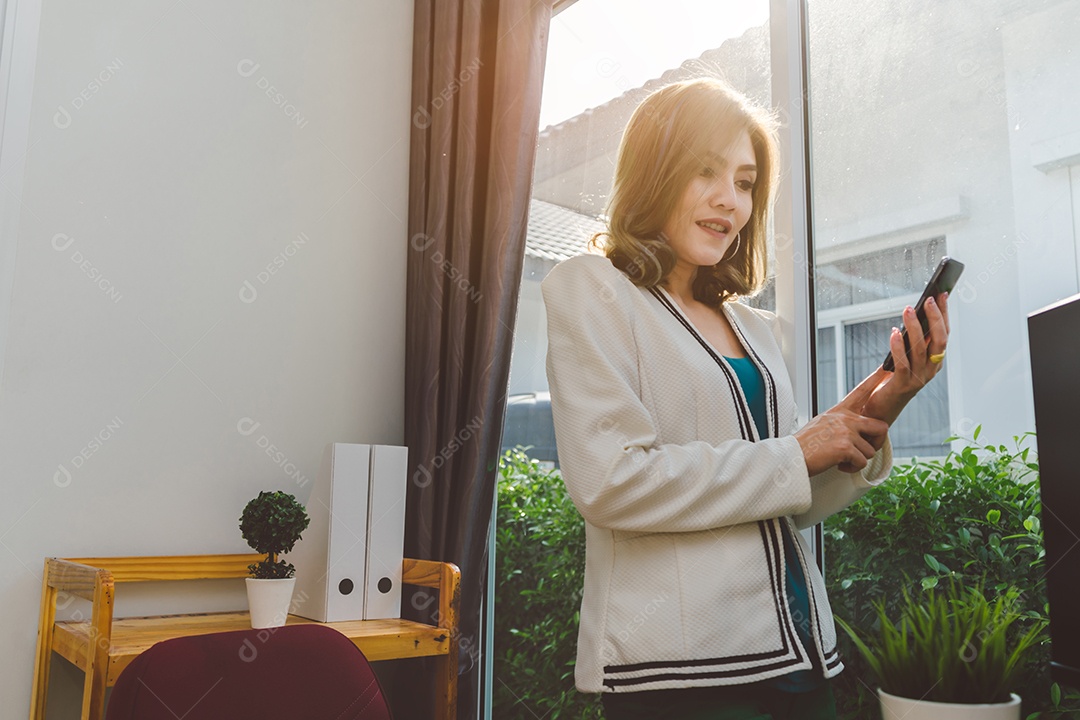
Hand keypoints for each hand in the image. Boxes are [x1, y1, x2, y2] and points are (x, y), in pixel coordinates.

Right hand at [795, 370, 890, 475]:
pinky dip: (852, 468)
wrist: (790, 455)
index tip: (887, 368)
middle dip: (877, 442)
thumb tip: (855, 431)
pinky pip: (862, 462)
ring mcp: (845, 432)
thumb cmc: (805, 444)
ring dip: (858, 459)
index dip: (876, 379)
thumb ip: (841, 423)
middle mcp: (845, 418)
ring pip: (870, 450)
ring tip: (842, 459)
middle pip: (881, 426)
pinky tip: (839, 465)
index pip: (861, 391)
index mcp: (839, 411)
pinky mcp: (845, 447)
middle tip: (864, 450)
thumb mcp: (822, 424)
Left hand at [861, 292, 950, 426]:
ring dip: (914, 327)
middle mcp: (931, 369)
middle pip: (939, 341)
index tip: (941, 294)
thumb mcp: (908, 357)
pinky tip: (894, 333)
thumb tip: (913, 313)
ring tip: (907, 310)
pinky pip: (902, 363)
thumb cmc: (893, 379)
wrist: (882, 408)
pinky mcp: (901, 384)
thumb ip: (913, 340)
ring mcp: (918, 378)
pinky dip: (898, 346)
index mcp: (936, 361)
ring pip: (920, 349)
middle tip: (928, 299)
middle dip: (935, 318)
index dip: (944, 314)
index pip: (944, 334)